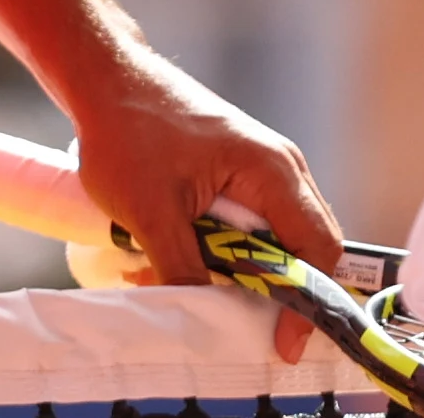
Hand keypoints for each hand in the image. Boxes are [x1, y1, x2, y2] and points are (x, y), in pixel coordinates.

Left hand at [58, 34, 343, 345]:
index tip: (284, 345)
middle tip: (254, 332)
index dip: (307, 302)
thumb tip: (205, 318)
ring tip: (213, 296)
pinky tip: (195, 263)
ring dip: (251, 271)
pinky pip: (253, 221)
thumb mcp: (152, 213)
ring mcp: (260, 167)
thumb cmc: (129, 133)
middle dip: (283, 292)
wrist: (106, 78)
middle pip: (306, 244)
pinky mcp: (237, 169)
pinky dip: (233, 250)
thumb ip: (184, 268)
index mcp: (273, 172)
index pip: (318, 248)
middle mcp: (280, 167)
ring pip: (277, 235)